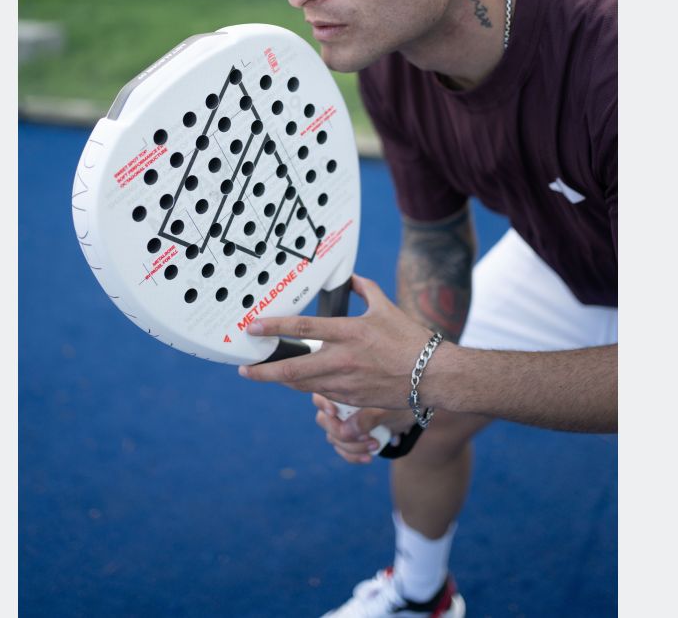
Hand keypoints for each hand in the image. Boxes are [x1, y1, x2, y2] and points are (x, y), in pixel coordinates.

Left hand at [238, 274, 436, 409]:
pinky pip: (321, 394)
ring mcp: (346, 383)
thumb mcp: (386, 308)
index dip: (273, 327)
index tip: (253, 326)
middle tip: (244, 369)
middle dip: (263, 371)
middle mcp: (343, 359)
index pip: (302, 328)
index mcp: (349, 332)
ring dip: (281, 380)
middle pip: (292, 368)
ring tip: (265, 374)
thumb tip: (351, 277)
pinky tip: (298, 383)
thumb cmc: (411, 340)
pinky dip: (307, 387)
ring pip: (302, 385)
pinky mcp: (352, 399)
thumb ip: (366, 289)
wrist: (433, 376)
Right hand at [313, 394, 415, 464]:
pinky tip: (369, 457)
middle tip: (366, 436)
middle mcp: (338, 403)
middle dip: (342, 433)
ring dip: (351, 446)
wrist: (414, 409)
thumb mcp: (388, 408)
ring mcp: (341, 420)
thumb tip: (345, 431)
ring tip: (375, 444)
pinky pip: (342, 450)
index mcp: (344, 387)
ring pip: (333, 438)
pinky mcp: (349, 437)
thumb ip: (367, 417)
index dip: (323, 404)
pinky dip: (353, 456)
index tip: (334, 412)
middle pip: (323, 420)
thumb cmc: (402, 399)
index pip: (320, 394)